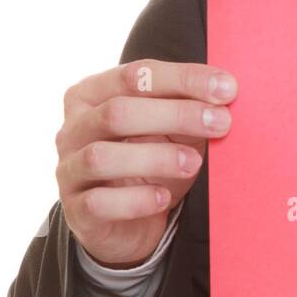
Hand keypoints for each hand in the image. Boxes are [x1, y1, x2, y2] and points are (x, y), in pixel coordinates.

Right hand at [55, 59, 237, 268]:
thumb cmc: (150, 160)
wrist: (127, 221)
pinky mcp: (75, 209)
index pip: (135, 75)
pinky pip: (99, 203)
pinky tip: (164, 198)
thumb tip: (225, 95)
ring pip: (102, 156)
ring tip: (194, 163)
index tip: (228, 89)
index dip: (183, 79)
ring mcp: (68, 169)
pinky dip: (136, 200)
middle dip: (175, 115)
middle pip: (117, 112)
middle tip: (221, 123)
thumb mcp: (171, 130)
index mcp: (93, 94)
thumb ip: (189, 110)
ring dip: (155, 157)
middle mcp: (74, 128)